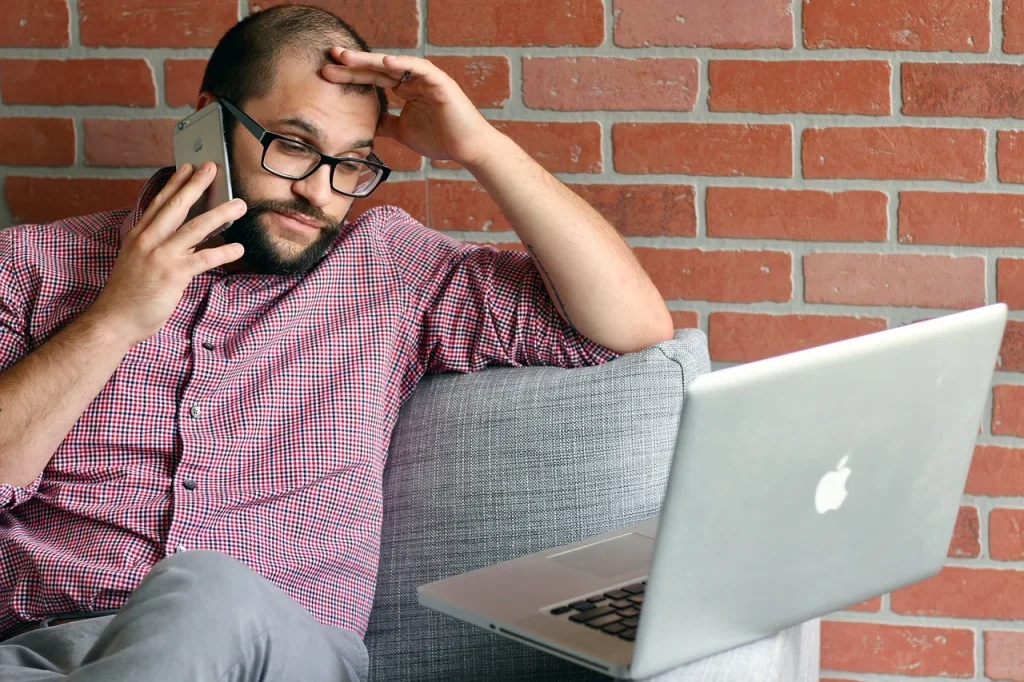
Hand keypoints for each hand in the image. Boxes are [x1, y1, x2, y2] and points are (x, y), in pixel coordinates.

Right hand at [89, 162, 246, 345]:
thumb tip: (187, 239)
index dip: (175, 184)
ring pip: (195, 228)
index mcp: (139, 235)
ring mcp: (160, 256)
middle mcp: (148, 240)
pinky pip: (204, 259)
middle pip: (176, 207)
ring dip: (220, 214)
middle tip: (212, 167)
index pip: (159, 203)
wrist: (115, 319)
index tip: (187, 166)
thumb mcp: (139, 261)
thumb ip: (160, 247)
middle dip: (196, 185)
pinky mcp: (173, 274)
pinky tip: (239, 248)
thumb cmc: (129, 294)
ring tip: (239, 204)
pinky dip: (223, 252)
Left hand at [321, 48, 499, 167]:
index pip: (373, 79)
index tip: (326, 74)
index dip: (351, 75)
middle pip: (378, 68)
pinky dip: (404, 64)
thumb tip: (367, 124)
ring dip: (370, 60)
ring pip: (395, 65)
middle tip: (330, 55)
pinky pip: (420, 68)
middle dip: (353, 63)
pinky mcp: (441, 83)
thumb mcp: (403, 132)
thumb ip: (386, 124)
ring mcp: (427, 79)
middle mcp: (414, 80)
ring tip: (348, 57)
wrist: (468, 150)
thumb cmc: (441, 140)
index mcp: (405, 89)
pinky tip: (385, 62)